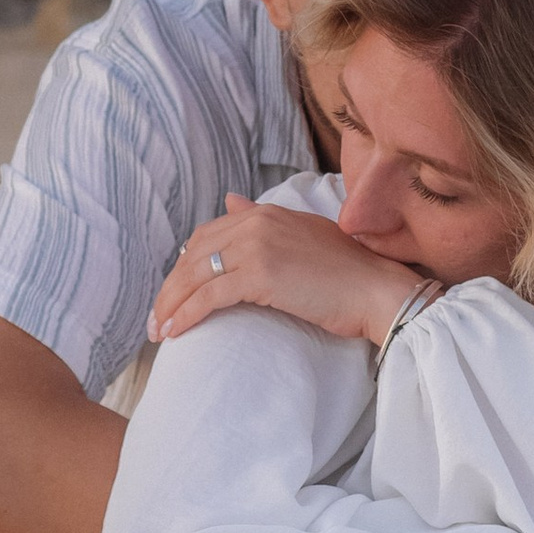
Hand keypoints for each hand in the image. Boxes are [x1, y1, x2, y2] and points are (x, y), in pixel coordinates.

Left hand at [148, 192, 429, 349]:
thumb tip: (230, 199)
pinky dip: (186, 315)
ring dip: (170, 306)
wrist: (378, 290)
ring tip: (158, 332)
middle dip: (170, 288)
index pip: (207, 236)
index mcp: (265, 212)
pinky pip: (209, 296)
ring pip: (195, 276)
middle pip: (194, 256)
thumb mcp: (301, 234)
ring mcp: (257, 246)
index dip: (185, 266)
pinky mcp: (260, 274)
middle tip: (156, 318)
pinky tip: (174, 333)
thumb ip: (262, 219)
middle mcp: (256, 222)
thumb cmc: (347, 272)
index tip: (174, 293)